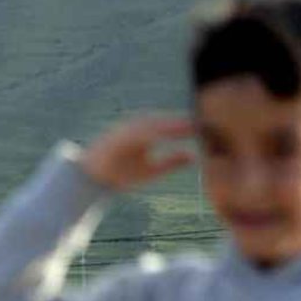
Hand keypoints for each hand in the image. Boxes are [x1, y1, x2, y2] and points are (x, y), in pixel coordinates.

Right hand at [80, 116, 195, 191]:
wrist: (92, 180)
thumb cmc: (121, 173)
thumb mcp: (152, 170)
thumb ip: (171, 161)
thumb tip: (193, 156)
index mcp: (146, 133)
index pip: (171, 126)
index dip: (188, 125)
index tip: (209, 127)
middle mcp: (136, 127)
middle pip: (164, 121)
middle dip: (183, 121)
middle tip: (205, 122)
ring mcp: (125, 130)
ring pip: (151, 124)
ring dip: (170, 124)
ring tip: (189, 125)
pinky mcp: (115, 136)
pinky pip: (135, 132)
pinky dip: (150, 132)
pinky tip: (163, 134)